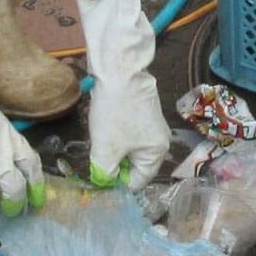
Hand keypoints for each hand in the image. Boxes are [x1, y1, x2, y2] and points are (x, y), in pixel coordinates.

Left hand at [78, 0, 169, 191]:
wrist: (120, 71)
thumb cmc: (115, 113)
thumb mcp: (106, 149)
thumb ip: (105, 172)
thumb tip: (104, 182)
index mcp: (157, 153)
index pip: (137, 182)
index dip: (116, 184)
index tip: (98, 178)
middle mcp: (160, 141)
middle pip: (134, 166)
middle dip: (114, 165)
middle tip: (96, 158)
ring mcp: (152, 126)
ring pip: (128, 149)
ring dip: (112, 150)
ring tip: (99, 140)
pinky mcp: (142, 113)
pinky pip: (127, 135)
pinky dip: (114, 136)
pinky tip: (104, 127)